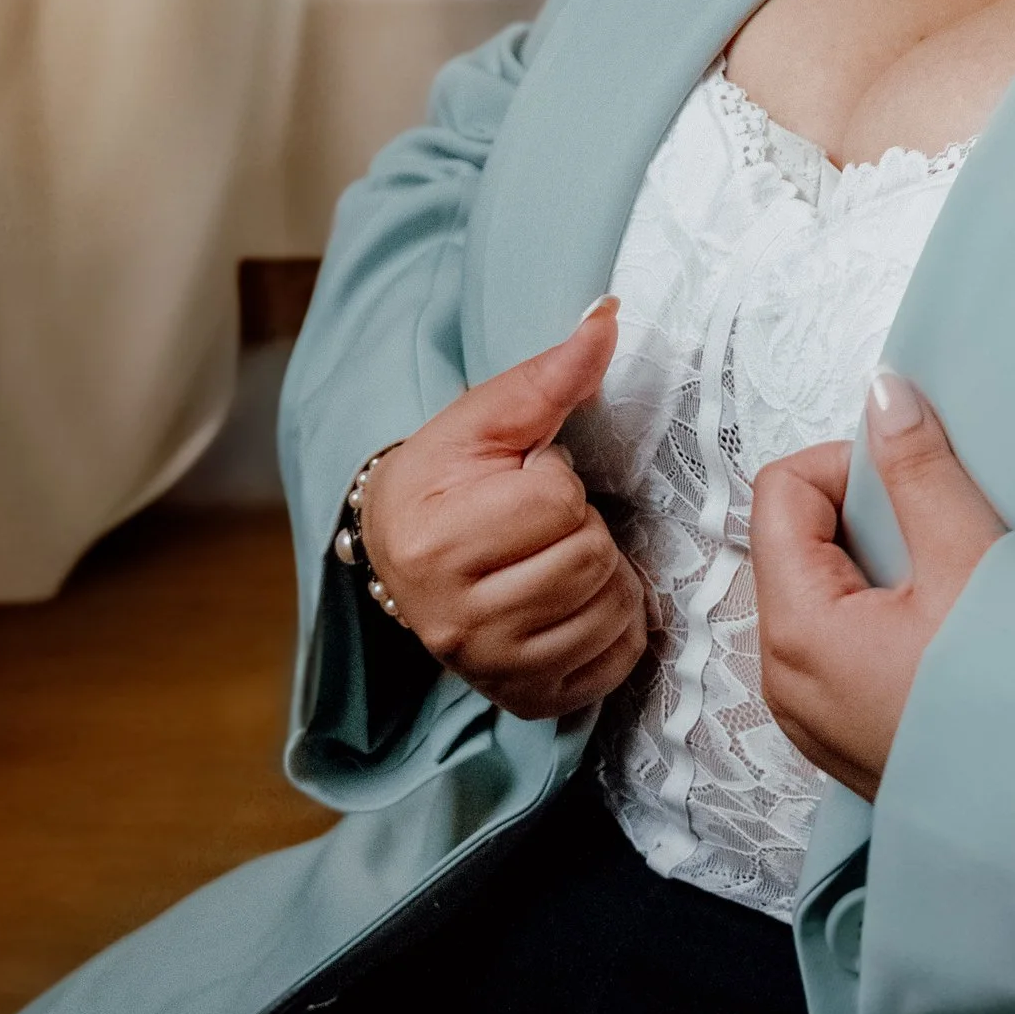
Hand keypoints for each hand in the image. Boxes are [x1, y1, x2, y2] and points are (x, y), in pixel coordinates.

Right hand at [354, 300, 647, 724]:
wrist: (399, 551)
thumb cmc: (445, 477)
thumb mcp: (485, 417)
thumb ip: (550, 372)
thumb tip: (610, 313)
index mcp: (440, 543)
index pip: (559, 503)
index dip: (556, 480)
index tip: (524, 481)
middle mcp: (458, 621)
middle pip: (591, 559)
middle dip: (583, 528)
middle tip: (543, 524)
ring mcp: (492, 669)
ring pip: (611, 612)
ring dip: (606, 576)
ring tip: (560, 557)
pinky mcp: (526, 700)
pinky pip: (616, 664)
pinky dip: (616, 628)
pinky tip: (578, 601)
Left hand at [751, 372, 1005, 799]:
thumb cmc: (1011, 699)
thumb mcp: (971, 563)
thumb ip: (921, 470)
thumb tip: (883, 391)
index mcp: (797, 627)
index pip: (781, 491)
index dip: (847, 466)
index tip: (918, 484)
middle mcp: (781, 676)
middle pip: (793, 542)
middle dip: (863, 518)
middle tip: (941, 537)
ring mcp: (808, 716)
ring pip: (816, 593)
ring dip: (875, 569)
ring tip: (947, 590)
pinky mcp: (840, 739)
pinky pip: (835, 645)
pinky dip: (878, 617)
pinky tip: (941, 637)